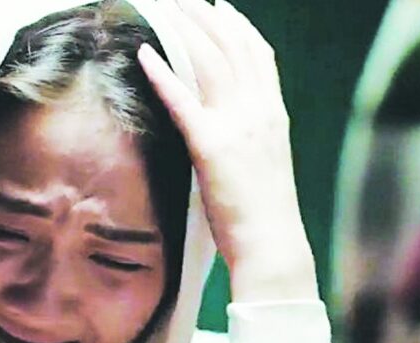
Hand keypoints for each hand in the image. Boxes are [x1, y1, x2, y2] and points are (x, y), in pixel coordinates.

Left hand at [138, 0, 317, 301]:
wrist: (272, 243)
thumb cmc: (265, 213)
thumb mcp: (266, 162)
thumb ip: (251, 134)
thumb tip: (228, 122)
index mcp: (274, 113)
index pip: (258, 56)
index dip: (238, 28)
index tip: (221, 7)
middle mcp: (259, 110)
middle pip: (231, 48)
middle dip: (207, 16)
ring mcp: (237, 125)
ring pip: (209, 62)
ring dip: (185, 29)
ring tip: (166, 6)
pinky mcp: (210, 145)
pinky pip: (182, 100)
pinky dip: (162, 73)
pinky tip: (145, 52)